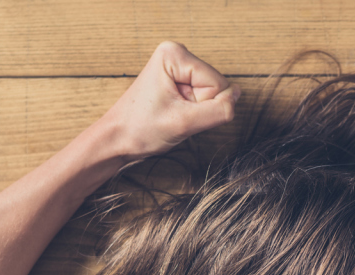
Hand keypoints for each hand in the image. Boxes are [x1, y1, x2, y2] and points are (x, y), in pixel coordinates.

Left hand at [97, 41, 239, 161]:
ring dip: (195, 112)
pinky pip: (202, 98)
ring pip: (211, 95)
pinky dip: (191, 112)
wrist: (116, 140)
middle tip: (173, 114)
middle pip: (215, 86)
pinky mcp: (178, 81)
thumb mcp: (184, 123)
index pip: (218, 84)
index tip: (176, 112)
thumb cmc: (139, 129)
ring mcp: (178, 68)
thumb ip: (219, 110)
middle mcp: (177, 55)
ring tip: (170, 114)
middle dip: (199, 108)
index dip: (202, 106)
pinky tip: (172, 113)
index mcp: (174, 54)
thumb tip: (238, 97)